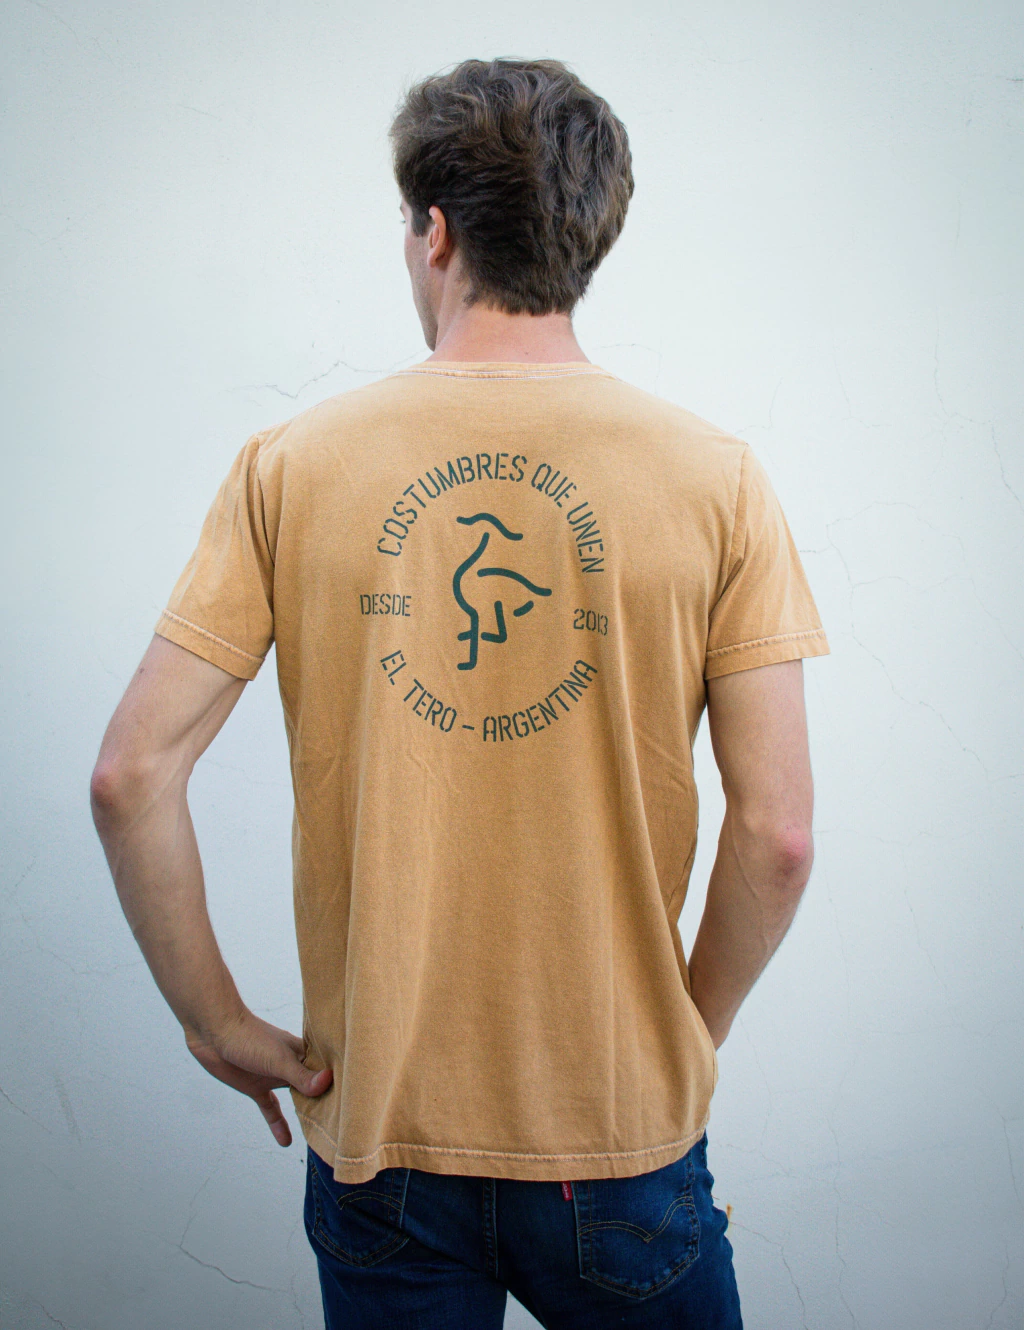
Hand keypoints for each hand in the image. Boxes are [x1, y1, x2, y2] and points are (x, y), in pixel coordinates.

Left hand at [185, 1009, 332, 1145]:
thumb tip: (328, 1083)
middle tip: (344, 1123)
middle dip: (327, 1102)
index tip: (356, 1101)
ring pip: (295, 1098)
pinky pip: (271, 1109)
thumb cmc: (249, 1037)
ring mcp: (273, 1077)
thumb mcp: (278, 1059)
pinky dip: (277, 1124)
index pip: (327, 1071)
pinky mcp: (256, 1088)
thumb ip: (301, 1075)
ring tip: (322, 1133)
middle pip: (314, 1087)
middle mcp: (291, 1066)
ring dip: (306, 1112)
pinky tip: (286, 1141)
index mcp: (301, 1053)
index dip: (341, 1084)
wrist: (213, 1031)